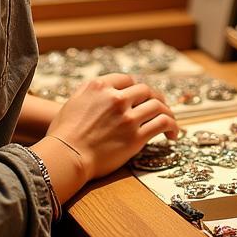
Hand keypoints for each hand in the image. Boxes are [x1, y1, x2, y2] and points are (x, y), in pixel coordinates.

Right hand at [45, 72, 178, 181]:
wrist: (66, 157)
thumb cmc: (64, 133)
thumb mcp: (74, 101)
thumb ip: (92, 92)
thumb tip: (105, 90)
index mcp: (100, 86)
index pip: (127, 79)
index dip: (136, 87)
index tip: (141, 95)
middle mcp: (116, 98)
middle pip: (145, 90)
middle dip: (155, 97)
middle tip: (161, 105)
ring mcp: (127, 117)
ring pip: (158, 105)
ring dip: (167, 111)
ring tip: (170, 120)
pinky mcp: (136, 137)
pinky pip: (162, 124)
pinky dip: (172, 126)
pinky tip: (172, 134)